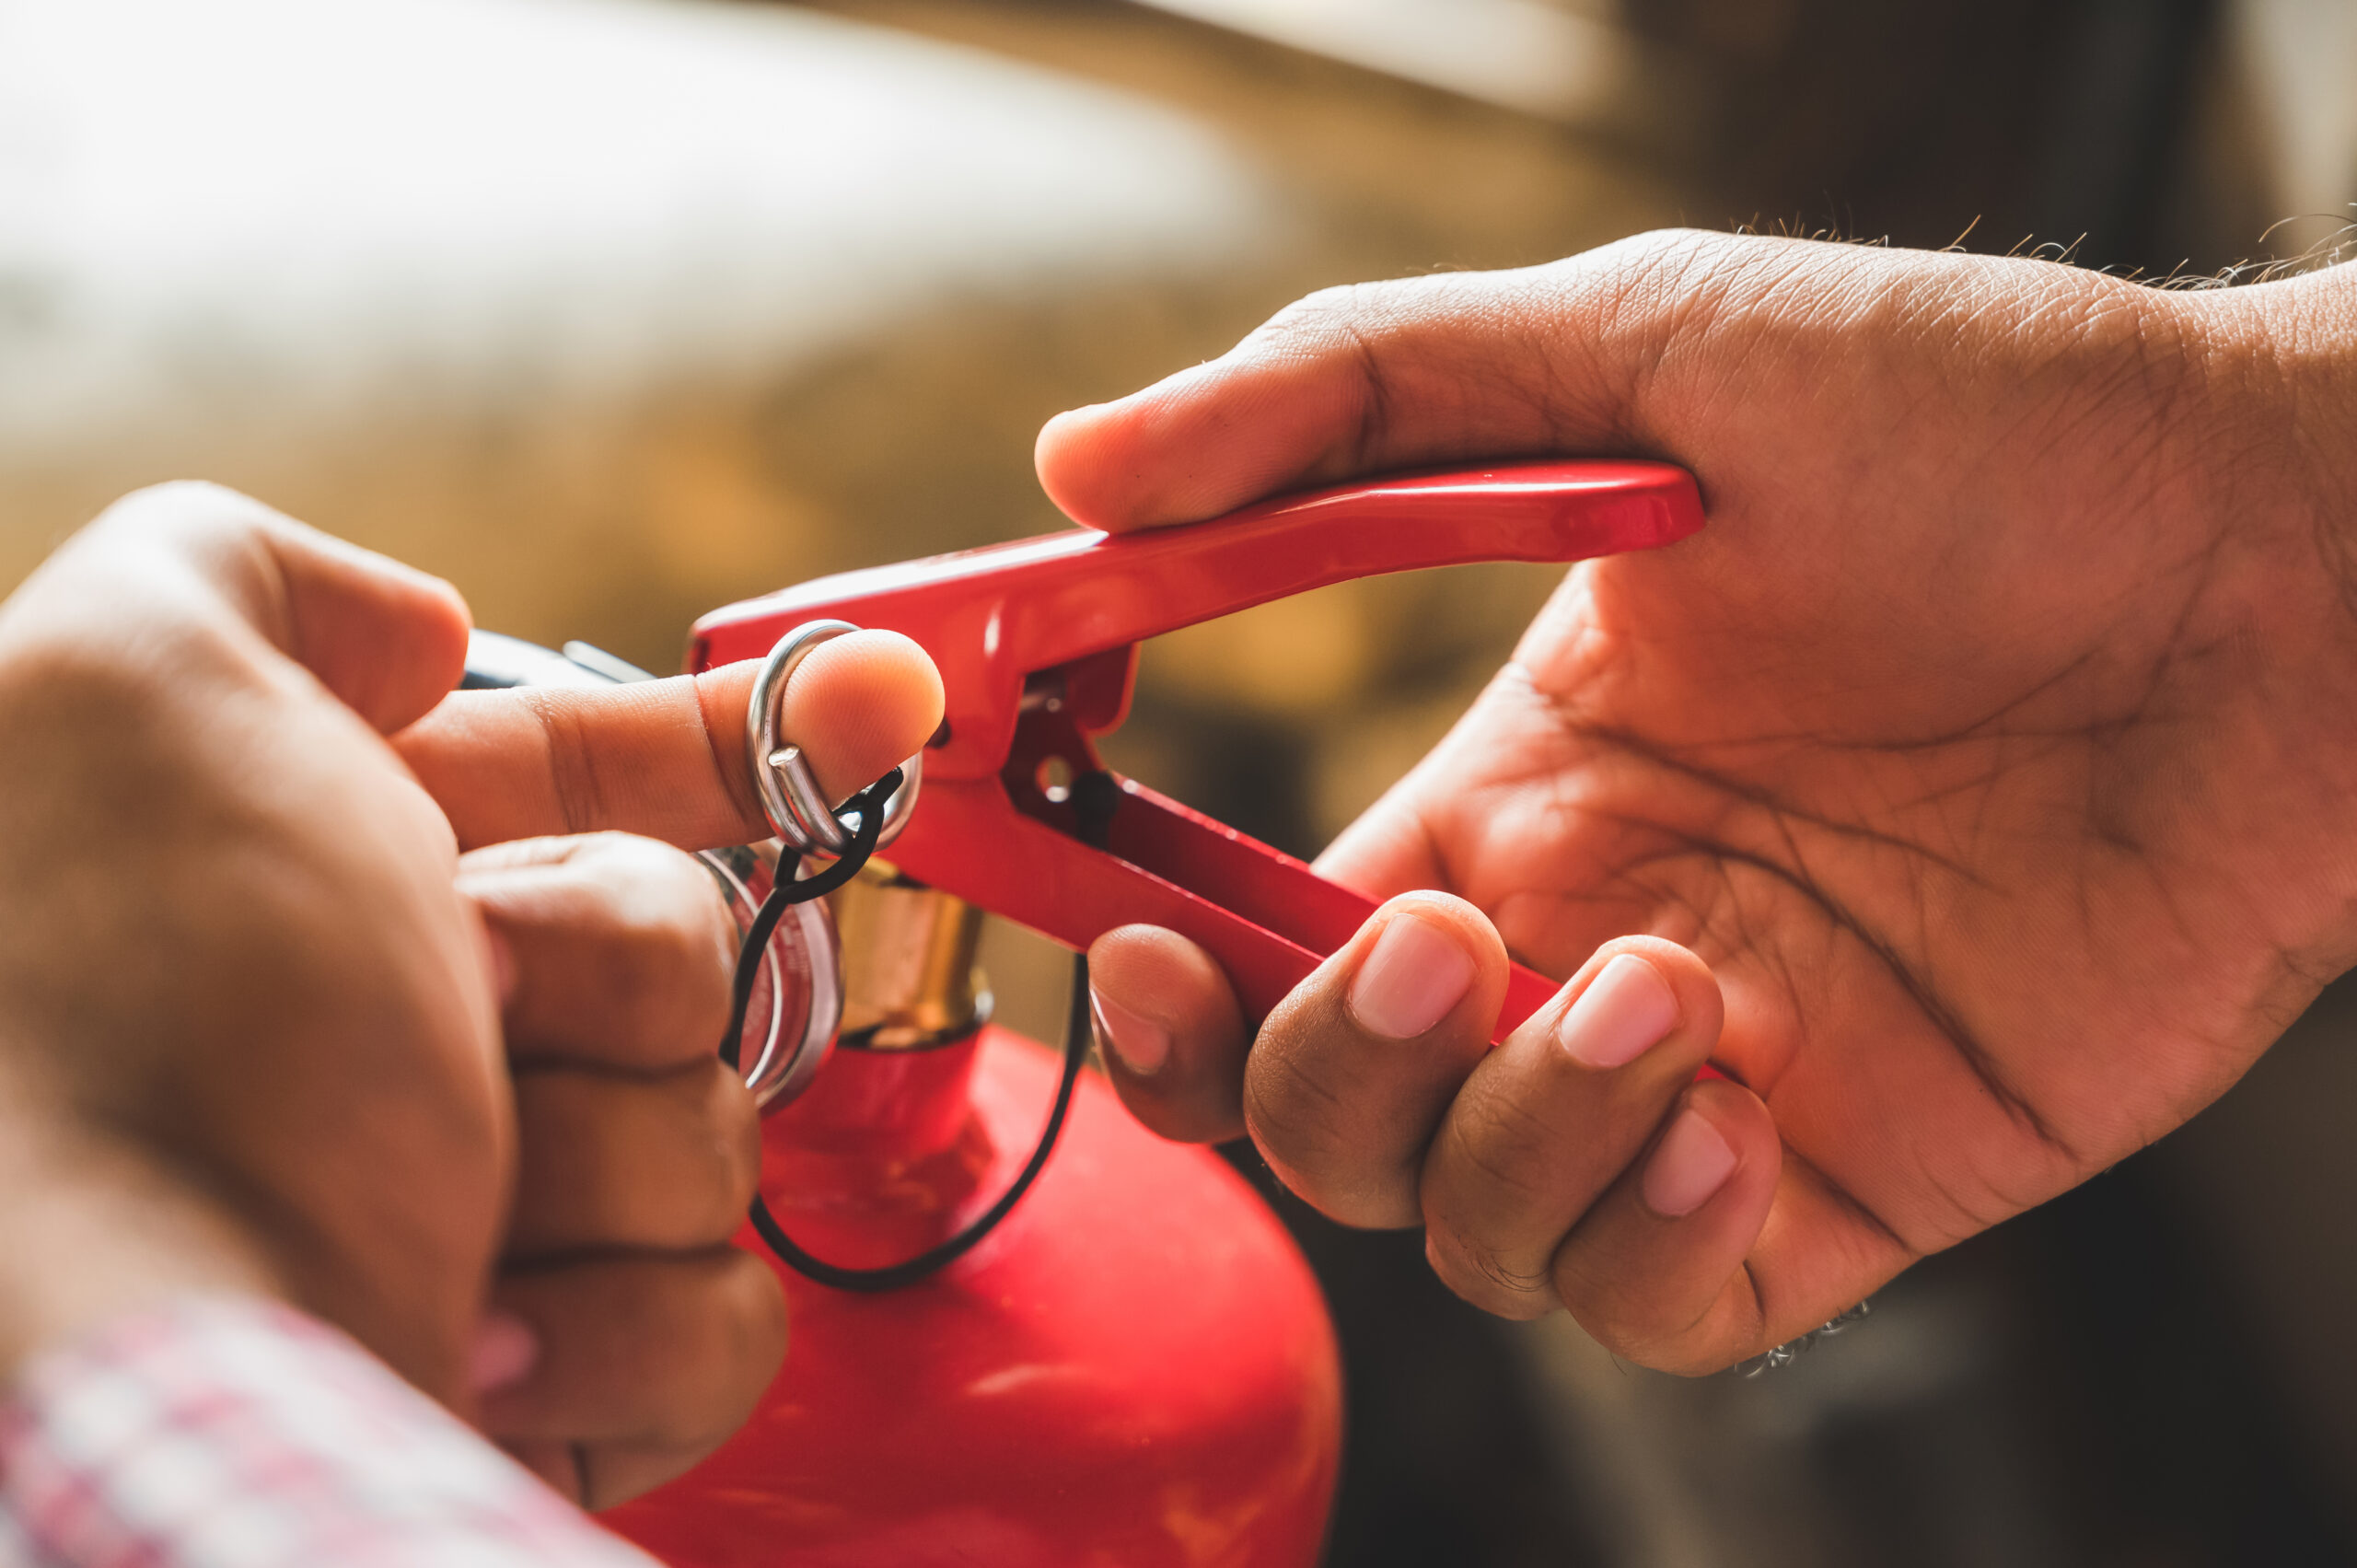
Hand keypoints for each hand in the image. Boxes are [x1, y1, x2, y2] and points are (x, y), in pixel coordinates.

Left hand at [0, 483, 940, 1498]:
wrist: (123, 1357)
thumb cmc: (121, 1018)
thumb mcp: (128, 684)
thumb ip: (249, 570)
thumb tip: (419, 633)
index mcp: (342, 882)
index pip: (590, 781)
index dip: (737, 739)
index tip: (881, 702)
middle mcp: (424, 1042)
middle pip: (685, 949)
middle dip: (607, 971)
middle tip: (459, 1007)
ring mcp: (500, 1214)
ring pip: (716, 1135)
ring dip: (599, 1161)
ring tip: (425, 1203)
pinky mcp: (566, 1382)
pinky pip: (725, 1316)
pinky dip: (617, 1330)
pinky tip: (476, 1339)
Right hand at [1038, 232, 2356, 1370]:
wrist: (2282, 560)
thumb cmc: (1977, 426)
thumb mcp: (1637, 344)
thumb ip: (1345, 399)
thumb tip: (1080, 469)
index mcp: (1501, 786)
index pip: (1251, 937)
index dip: (1164, 968)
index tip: (1133, 927)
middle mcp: (1573, 940)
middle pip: (1326, 1115)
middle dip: (1325, 1068)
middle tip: (1433, 947)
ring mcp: (1704, 1071)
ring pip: (1474, 1228)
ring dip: (1516, 1136)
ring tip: (1679, 989)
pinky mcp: (1849, 1177)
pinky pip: (1665, 1311)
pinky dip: (1652, 1249)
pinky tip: (1742, 1117)